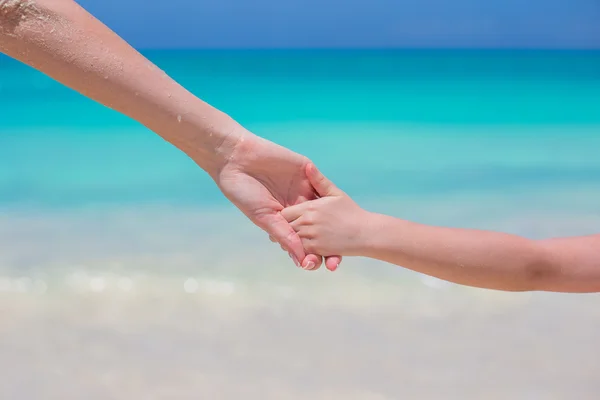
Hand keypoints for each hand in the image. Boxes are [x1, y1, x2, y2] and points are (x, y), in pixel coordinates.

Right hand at [213, 131, 341, 270]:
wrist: (236, 159)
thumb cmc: (244, 192)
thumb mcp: (265, 217)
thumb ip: (285, 236)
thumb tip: (301, 260)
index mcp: (284, 218)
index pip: (303, 238)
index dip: (311, 252)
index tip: (318, 266)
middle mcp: (296, 204)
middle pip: (318, 227)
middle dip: (327, 245)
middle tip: (334, 262)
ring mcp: (303, 188)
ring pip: (324, 208)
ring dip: (333, 223)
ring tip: (340, 242)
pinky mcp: (307, 171)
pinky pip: (323, 183)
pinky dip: (330, 195)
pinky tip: (338, 210)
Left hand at [281, 163, 369, 256]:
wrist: (365, 232)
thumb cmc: (351, 212)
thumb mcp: (335, 194)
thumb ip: (319, 181)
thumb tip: (308, 165)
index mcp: (310, 207)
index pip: (284, 213)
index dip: (286, 216)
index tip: (291, 218)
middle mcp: (308, 221)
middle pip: (285, 227)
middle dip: (287, 229)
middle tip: (291, 230)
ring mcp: (311, 236)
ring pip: (291, 239)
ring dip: (293, 240)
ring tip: (298, 238)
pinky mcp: (317, 249)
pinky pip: (300, 251)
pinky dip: (300, 250)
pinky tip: (307, 246)